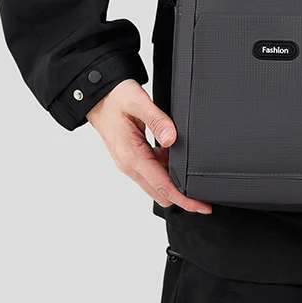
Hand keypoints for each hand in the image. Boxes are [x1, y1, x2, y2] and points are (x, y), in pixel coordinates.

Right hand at [87, 80, 211, 213]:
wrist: (97, 97)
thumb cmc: (115, 98)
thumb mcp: (138, 102)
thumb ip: (158, 120)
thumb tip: (172, 139)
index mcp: (131, 155)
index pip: (162, 186)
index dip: (184, 199)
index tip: (201, 205)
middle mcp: (129, 164)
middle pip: (159, 192)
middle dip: (183, 196)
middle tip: (204, 192)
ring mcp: (129, 162)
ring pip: (155, 183)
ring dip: (174, 180)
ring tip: (193, 169)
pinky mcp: (131, 158)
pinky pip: (151, 170)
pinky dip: (165, 168)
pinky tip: (175, 154)